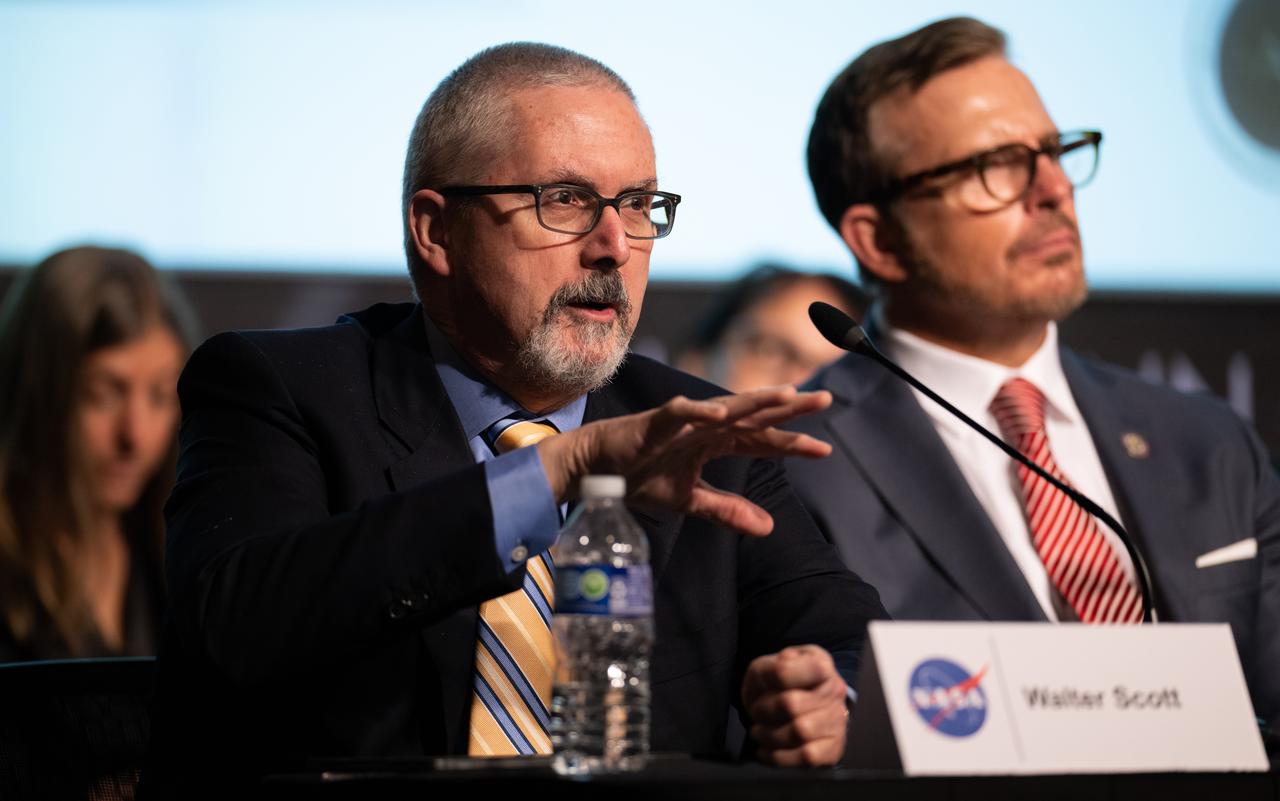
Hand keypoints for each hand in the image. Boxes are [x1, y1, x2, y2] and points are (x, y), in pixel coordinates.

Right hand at [538, 385, 831, 535]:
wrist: (596, 470)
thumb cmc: (642, 476)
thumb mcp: (690, 500)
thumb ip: (727, 510)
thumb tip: (769, 528)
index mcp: (715, 441)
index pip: (761, 440)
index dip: (791, 443)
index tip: (824, 450)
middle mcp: (705, 425)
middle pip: (754, 415)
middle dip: (789, 407)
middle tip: (825, 399)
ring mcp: (683, 421)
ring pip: (726, 406)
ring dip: (756, 400)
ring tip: (787, 395)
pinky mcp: (656, 422)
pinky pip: (681, 414)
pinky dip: (701, 412)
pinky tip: (724, 413)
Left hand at [741, 645, 848, 766]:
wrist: (803, 706)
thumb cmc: (781, 686)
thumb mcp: (770, 666)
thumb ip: (771, 665)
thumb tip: (784, 665)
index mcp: (819, 663)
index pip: (787, 671)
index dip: (768, 680)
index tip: (763, 684)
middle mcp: (834, 690)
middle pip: (790, 704)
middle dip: (763, 711)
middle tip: (756, 712)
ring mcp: (837, 720)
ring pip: (799, 731)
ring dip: (769, 735)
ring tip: (759, 732)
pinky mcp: (833, 747)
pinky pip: (807, 757)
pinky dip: (779, 757)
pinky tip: (766, 750)